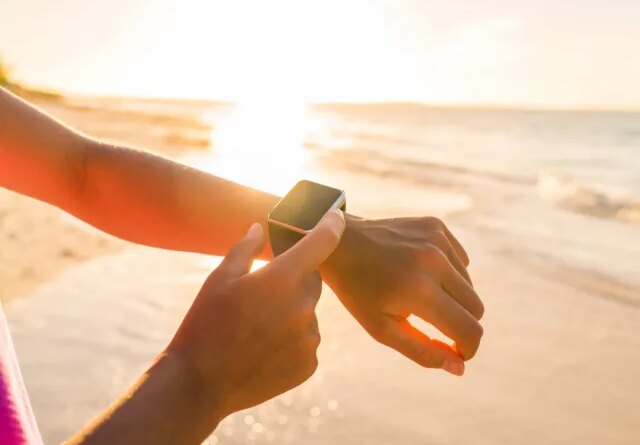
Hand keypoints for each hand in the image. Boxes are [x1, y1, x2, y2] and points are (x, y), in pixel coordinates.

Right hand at [167, 209, 344, 421]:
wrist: (199, 383)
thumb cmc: (205, 324)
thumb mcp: (220, 278)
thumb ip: (245, 248)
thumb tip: (258, 227)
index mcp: (282, 279)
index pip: (321, 242)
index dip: (331, 225)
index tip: (336, 216)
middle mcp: (303, 307)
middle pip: (312, 281)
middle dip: (293, 281)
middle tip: (263, 294)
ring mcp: (309, 338)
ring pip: (308, 314)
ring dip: (292, 314)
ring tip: (257, 329)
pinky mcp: (309, 364)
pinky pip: (307, 341)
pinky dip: (292, 341)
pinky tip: (264, 349)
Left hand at [321, 215, 482, 375]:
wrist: (338, 242)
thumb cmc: (357, 291)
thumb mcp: (381, 328)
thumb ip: (422, 351)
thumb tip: (460, 368)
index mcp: (419, 291)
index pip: (468, 330)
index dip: (467, 349)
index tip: (456, 353)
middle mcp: (433, 262)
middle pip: (475, 308)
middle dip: (461, 323)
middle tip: (436, 325)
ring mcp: (436, 239)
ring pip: (469, 285)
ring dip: (453, 297)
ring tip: (419, 294)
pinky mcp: (436, 225)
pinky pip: (461, 260)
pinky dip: (449, 272)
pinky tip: (421, 271)